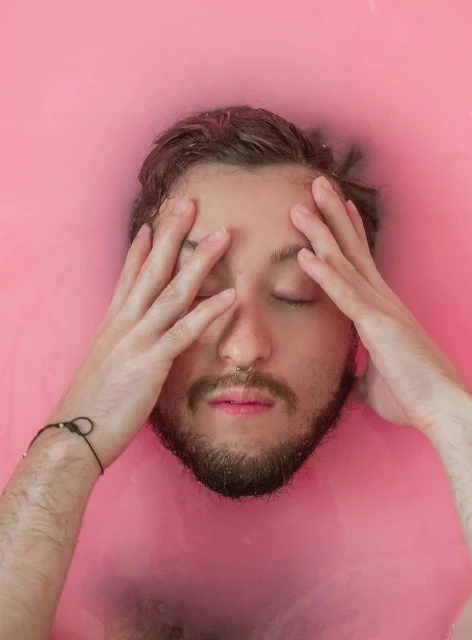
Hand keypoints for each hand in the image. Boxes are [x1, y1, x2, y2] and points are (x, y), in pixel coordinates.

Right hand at [48, 200, 234, 467]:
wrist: (73, 437)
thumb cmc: (91, 408)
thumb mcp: (105, 369)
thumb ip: (122, 349)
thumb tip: (134, 346)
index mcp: (113, 326)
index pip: (129, 276)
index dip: (143, 247)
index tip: (155, 221)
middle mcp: (123, 325)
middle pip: (151, 270)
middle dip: (171, 234)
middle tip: (188, 202)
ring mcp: (136, 341)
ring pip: (171, 292)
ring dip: (198, 261)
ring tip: (221, 235)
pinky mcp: (149, 364)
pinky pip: (183, 332)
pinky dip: (208, 311)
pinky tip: (231, 294)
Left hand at [290, 177, 471, 432]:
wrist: (442, 408)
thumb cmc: (413, 395)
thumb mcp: (374, 380)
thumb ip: (358, 370)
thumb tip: (348, 379)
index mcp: (382, 308)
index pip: (361, 261)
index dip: (348, 232)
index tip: (337, 206)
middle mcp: (382, 299)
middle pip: (352, 249)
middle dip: (332, 215)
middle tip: (316, 184)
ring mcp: (380, 308)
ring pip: (345, 262)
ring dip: (321, 233)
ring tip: (300, 205)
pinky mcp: (376, 324)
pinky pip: (345, 294)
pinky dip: (324, 273)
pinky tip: (304, 253)